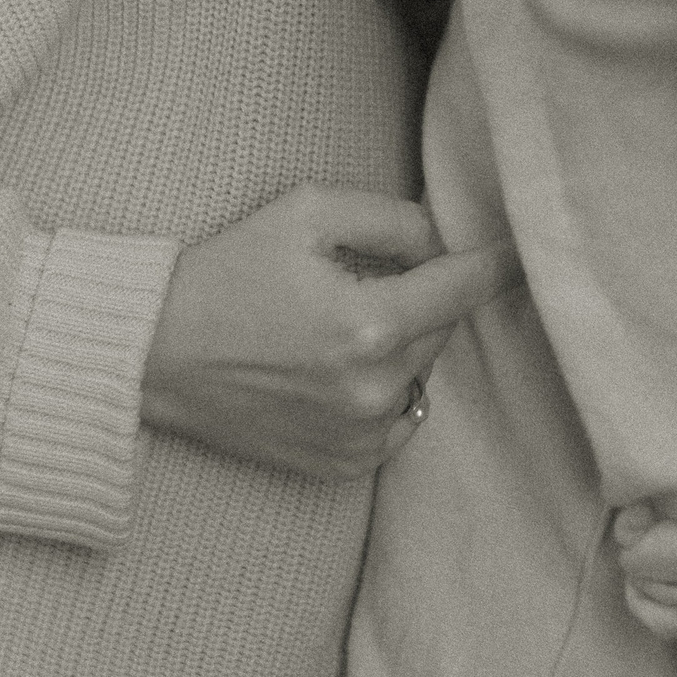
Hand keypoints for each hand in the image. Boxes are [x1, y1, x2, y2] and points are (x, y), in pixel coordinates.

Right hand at [143, 183, 520, 479]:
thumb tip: (442, 241)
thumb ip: (391, 218)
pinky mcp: (342, 465)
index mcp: (370, 324)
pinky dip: (380, 392)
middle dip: (419, 298)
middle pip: (441, 328)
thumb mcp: (305, 211)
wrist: (152, 353)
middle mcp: (374, 389)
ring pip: (420, 373)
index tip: (524, 251)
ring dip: (400, 346)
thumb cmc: (225, 271)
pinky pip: (396, 420)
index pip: (465, 286)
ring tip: (335, 326)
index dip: (498, 263)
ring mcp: (360, 435)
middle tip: (358, 279)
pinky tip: (329, 371)